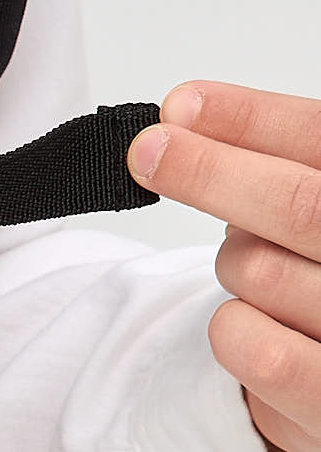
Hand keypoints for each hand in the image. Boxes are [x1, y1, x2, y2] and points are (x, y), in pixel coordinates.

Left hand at [128, 83, 320, 451]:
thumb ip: (279, 161)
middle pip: (298, 206)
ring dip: (233, 267)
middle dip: (209, 172)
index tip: (180, 105)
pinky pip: (246, 346)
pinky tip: (264, 333)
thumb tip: (184, 115)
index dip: (251, 119)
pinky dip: (232, 330)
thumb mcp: (316, 215)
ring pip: (256, 272)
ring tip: (267, 279)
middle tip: (148, 153)